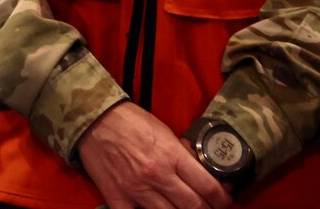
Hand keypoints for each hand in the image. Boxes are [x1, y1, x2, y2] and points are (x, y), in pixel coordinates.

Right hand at [76, 103, 232, 208]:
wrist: (94, 120)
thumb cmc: (131, 122)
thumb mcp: (164, 133)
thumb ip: (182, 155)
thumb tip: (203, 173)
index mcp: (171, 155)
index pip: (208, 187)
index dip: (223, 199)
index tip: (225, 201)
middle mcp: (157, 175)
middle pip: (194, 206)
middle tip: (211, 208)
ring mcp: (137, 190)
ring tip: (186, 208)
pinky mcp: (118, 198)